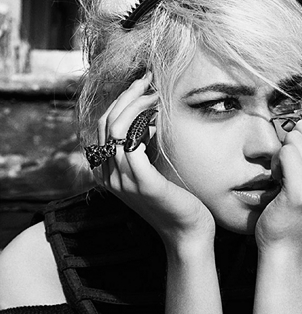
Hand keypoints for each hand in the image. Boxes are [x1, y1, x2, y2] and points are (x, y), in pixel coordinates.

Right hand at [96, 73, 214, 248]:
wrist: (187, 233)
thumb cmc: (174, 199)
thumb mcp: (152, 170)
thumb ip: (142, 148)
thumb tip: (146, 119)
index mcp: (106, 172)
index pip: (102, 126)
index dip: (119, 101)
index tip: (141, 85)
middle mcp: (108, 176)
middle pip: (106, 123)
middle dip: (127, 95)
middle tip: (149, 80)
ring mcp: (123, 181)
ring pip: (117, 128)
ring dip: (137, 105)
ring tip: (156, 94)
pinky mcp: (143, 184)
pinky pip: (132, 144)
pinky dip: (143, 123)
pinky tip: (159, 117)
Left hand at [255, 115, 301, 249]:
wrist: (283, 240)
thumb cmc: (293, 203)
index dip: (301, 139)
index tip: (301, 162)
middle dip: (290, 146)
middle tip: (290, 172)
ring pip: (291, 140)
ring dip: (280, 157)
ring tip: (285, 179)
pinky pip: (283, 154)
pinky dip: (275, 165)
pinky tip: (278, 183)